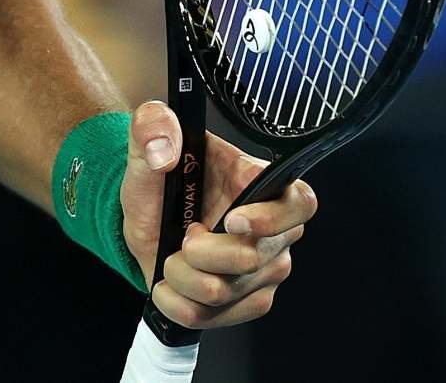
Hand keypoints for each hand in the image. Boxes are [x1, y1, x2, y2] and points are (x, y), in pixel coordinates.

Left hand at [120, 100, 314, 331]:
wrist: (148, 220)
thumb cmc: (160, 182)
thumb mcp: (146, 145)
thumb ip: (151, 127)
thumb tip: (163, 143)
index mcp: (260, 184)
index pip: (300, 203)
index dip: (272, 218)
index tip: (233, 220)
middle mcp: (275, 231)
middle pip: (252, 258)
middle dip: (201, 251)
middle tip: (184, 235)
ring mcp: (264, 271)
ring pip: (224, 290)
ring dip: (182, 275)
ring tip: (173, 255)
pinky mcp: (248, 302)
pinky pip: (212, 317)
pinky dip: (178, 303)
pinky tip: (169, 284)